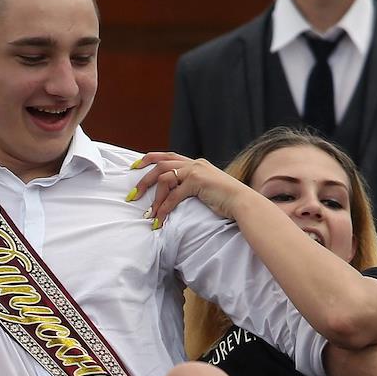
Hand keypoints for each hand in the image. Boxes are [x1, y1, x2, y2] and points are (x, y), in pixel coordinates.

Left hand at [130, 151, 254, 224]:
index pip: (168, 156)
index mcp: (196, 163)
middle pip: (160, 165)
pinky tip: (160, 220)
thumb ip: (192, 187)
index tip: (135, 166)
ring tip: (149, 214)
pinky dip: (164, 209)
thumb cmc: (227, 201)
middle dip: (144, 180)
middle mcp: (194, 163)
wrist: (242, 203)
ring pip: (164, 179)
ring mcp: (195, 171)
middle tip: (133, 195)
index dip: (149, 159)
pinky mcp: (197, 182)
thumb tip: (175, 196)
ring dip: (154, 198)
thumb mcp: (207, 189)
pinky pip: (174, 196)